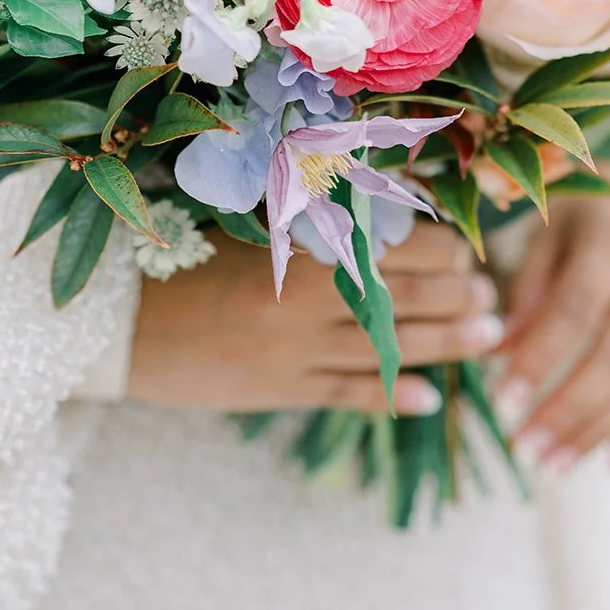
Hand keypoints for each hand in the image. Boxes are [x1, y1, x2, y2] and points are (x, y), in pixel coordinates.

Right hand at [128, 221, 503, 417]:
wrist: (117, 323)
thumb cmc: (177, 258)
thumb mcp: (245, 228)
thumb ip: (308, 219)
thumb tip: (377, 210)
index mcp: (298, 250)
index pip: (390, 247)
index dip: (437, 249)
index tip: (468, 247)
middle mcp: (306, 301)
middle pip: (401, 298)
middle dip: (455, 297)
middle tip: (492, 297)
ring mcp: (295, 351)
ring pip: (388, 347)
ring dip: (444, 344)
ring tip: (487, 339)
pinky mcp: (279, 389)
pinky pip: (348, 393)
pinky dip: (393, 396)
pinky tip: (430, 399)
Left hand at [496, 164, 609, 467]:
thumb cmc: (600, 208)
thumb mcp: (557, 227)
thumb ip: (530, 288)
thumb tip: (496, 355)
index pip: (576, 308)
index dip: (539, 358)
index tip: (503, 401)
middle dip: (570, 411)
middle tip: (527, 450)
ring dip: (603, 432)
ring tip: (556, 465)